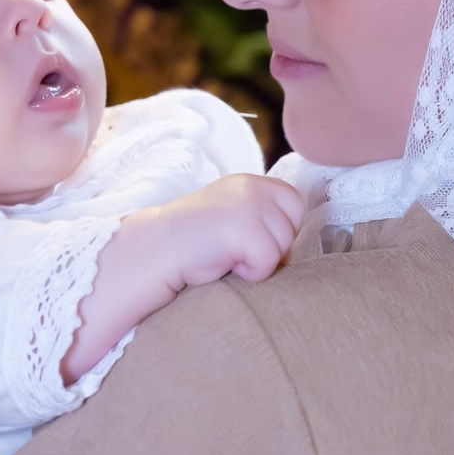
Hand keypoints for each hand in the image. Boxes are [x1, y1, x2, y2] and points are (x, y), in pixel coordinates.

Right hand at [157, 173, 304, 290]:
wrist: (158, 248)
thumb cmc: (195, 240)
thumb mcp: (233, 213)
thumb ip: (262, 216)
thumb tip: (292, 245)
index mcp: (251, 181)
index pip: (294, 202)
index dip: (281, 228)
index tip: (252, 238)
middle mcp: (253, 188)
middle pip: (292, 228)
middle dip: (271, 247)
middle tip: (237, 249)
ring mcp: (250, 207)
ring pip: (282, 248)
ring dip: (258, 261)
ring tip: (227, 254)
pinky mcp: (245, 230)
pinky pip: (268, 263)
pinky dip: (250, 273)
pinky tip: (225, 263)